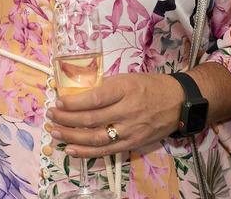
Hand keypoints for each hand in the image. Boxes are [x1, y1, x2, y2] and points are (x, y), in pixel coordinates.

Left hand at [47, 73, 183, 157]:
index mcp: (125, 89)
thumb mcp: (128, 78)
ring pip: (95, 138)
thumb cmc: (152, 86)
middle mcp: (127, 110)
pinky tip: (71, 150)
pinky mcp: (133, 143)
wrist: (179, 102)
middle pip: (91, 119)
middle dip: (66, 119)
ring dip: (72, 137)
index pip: (94, 98)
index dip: (73, 103)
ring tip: (55, 133)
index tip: (58, 102)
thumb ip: (105, 86)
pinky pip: (106, 151)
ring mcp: (130, 129)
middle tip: (51, 116)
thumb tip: (78, 92)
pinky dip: (86, 152)